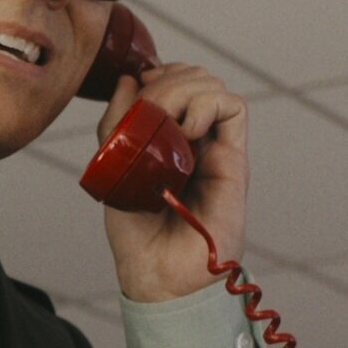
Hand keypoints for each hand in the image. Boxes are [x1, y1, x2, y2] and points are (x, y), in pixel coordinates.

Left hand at [97, 63, 248, 302]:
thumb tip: (129, 78)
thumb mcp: (112, 165)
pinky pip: (235, 108)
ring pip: (213, 85)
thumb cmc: (135, 232)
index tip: (139, 88)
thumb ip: (117, 123)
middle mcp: (194, 139)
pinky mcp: (234, 160)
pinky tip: (187, 131)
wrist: (158, 273)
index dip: (158, 74)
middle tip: (151, 109)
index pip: (173, 82)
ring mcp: (215, 147)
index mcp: (165, 138)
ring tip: (169, 123)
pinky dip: (208, 104)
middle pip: (195, 76)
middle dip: (169, 78)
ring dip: (185, 90)